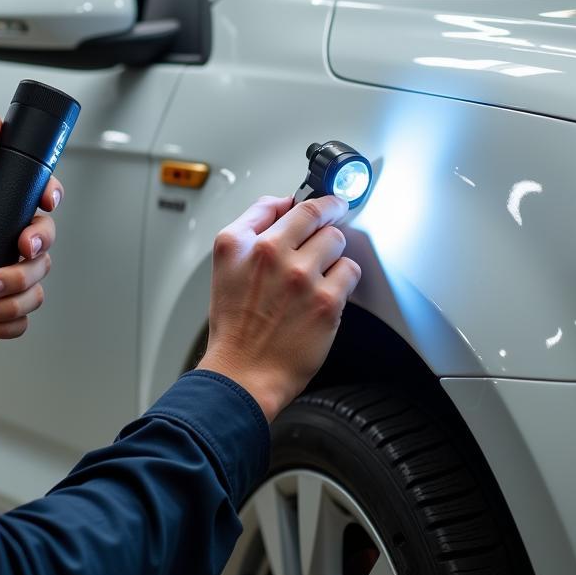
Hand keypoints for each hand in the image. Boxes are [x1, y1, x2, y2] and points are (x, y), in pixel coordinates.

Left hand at [0, 116, 63, 350]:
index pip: (38, 201)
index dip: (50, 199)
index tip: (45, 203)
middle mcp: (5, 246)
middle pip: (44, 248)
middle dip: (26, 264)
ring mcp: (5, 280)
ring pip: (36, 288)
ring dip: (10, 297)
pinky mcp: (0, 311)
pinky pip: (23, 320)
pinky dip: (4, 321)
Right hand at [197, 194, 359, 421]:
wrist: (243, 372)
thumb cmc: (235, 324)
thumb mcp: (225, 263)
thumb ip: (251, 224)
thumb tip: (282, 203)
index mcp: (242, 243)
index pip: (285, 204)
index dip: (310, 201)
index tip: (322, 203)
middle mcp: (271, 254)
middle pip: (318, 214)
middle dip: (329, 215)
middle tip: (333, 221)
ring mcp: (301, 276)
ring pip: (337, 240)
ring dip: (333, 251)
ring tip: (320, 270)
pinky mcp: (326, 302)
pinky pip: (350, 271)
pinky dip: (343, 278)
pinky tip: (327, 290)